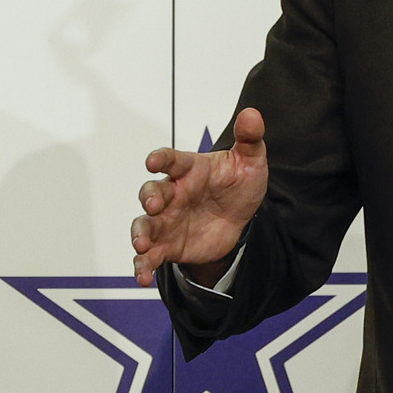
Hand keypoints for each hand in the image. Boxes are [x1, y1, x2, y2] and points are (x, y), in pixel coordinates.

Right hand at [130, 106, 268, 278]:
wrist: (237, 221)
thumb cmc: (236, 185)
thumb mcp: (250, 162)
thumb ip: (250, 139)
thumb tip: (253, 114)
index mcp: (189, 170)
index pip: (172, 160)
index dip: (161, 159)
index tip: (153, 161)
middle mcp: (172, 194)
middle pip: (151, 192)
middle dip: (149, 198)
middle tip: (154, 205)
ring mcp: (166, 220)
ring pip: (144, 224)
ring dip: (139, 233)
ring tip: (141, 245)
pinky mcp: (167, 245)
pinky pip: (149, 255)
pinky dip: (142, 266)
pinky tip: (142, 278)